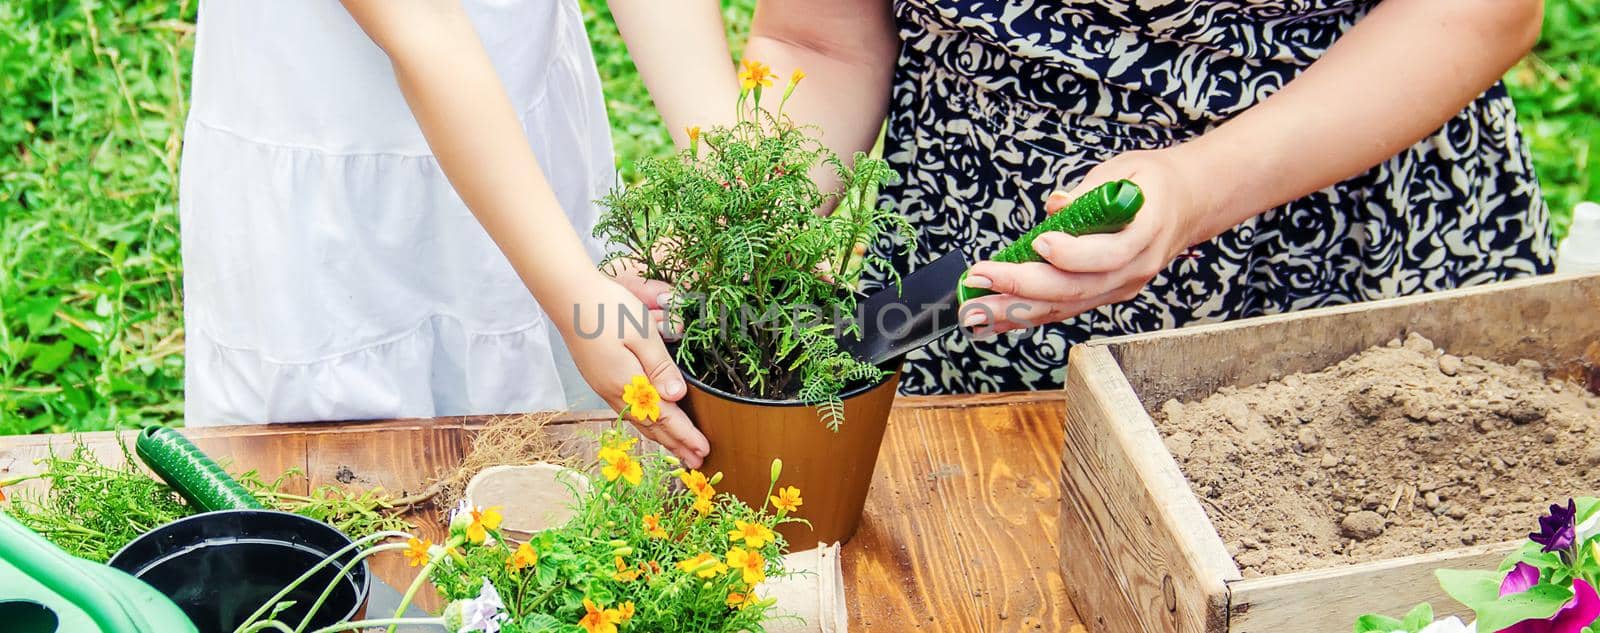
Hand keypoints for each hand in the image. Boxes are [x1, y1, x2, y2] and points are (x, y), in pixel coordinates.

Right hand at [556, 272, 709, 466]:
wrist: (568, 296)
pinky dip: (645, 424)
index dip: (685, 435)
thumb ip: (660, 367)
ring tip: (678, 451)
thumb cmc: (609, 308)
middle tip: (696, 463)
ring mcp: (604, 387)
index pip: (663, 418)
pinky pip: (628, 411)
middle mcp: (614, 392)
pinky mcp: (599, 379)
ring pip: (638, 421)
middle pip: (651, 427)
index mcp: (628, 383)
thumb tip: (677, 397)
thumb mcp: (642, 334)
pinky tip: (650, 426)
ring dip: (661, 438)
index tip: (703, 451)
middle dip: (675, 445)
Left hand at [960, 147, 1215, 334]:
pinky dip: (1026, 314)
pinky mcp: (1104, 294)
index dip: (1072, 253)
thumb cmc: (1152, 182)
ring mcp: (1119, 287)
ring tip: (972, 311)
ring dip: (1014, 311)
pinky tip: (993, 318)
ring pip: (1065, 307)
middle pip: (1076, 288)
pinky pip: (1063, 309)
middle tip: (979, 278)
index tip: (1038, 240)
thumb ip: (1090, 189)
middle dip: (1021, 286)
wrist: (1188, 204)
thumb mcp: (1126, 169)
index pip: (1108, 254)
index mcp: (1145, 233)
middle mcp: (1134, 270)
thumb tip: (1056, 205)